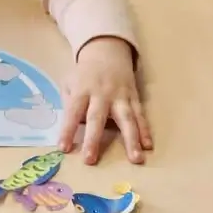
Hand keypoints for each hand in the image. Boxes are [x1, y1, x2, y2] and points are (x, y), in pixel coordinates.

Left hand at [58, 36, 152, 164]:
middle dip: (94, 140)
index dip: (67, 129)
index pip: (72, 111)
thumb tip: (74, 127)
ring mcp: (120, 96)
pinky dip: (145, 130)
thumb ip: (68, 102)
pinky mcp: (134, 97)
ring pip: (126, 118)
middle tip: (90, 160)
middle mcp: (101, 93)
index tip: (64, 148)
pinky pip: (140, 115)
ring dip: (131, 139)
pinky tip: (148, 146)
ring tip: (136, 159)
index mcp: (82, 89)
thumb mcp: (69, 81)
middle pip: (97, 117)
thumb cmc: (84, 75)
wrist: (107, 52)